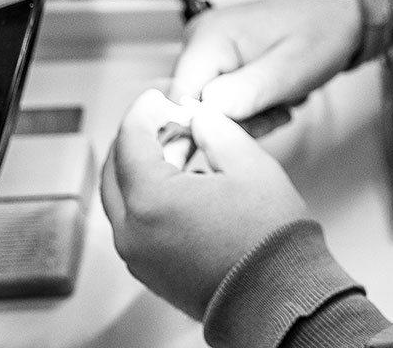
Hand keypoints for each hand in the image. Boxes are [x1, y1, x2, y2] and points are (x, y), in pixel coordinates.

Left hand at [101, 90, 308, 319]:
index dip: (144, 111)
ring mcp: (137, 255)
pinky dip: (148, 197)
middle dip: (137, 139)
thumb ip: (217, 131)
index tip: (158, 98)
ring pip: (122, 198)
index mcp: (151, 201)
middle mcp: (132, 231)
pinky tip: (183, 185)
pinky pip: (135, 224)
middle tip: (164, 121)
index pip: (130, 140)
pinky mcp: (149, 271)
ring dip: (142, 169)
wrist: (277, 295)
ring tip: (179, 151)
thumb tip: (201, 118)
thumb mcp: (249, 165)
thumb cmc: (268, 238)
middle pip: (114, 170)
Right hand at [169, 0, 363, 121]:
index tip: (248, 125)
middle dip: (238, 121)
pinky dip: (252, 110)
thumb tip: (208, 113)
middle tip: (275, 109)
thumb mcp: (291, 67)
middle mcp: (202, 43)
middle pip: (196, 109)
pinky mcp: (222, 65)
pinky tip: (275, 97)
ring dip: (250, 117)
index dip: (209, 125)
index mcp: (209, 37)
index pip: (179, 101)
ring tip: (280, 99)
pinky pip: (225, 104)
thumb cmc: (322, 32)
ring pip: (213, 112)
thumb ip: (249, 91)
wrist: (339, 20)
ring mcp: (211, 54)